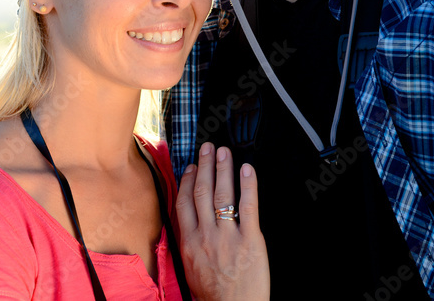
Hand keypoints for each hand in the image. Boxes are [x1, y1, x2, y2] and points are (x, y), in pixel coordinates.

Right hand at [176, 143, 269, 300]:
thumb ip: (190, 242)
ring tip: (224, 152)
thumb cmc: (213, 296)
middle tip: (208, 148)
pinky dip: (248, 185)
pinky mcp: (250, 240)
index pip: (184, 203)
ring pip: (222, 195)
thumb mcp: (190, 268)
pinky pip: (248, 207)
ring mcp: (227, 237)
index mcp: (189, 243)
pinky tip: (247, 170)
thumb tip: (189, 222)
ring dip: (223, 169)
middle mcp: (206, 236)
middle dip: (205, 166)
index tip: (191, 166)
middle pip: (202, 193)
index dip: (187, 180)